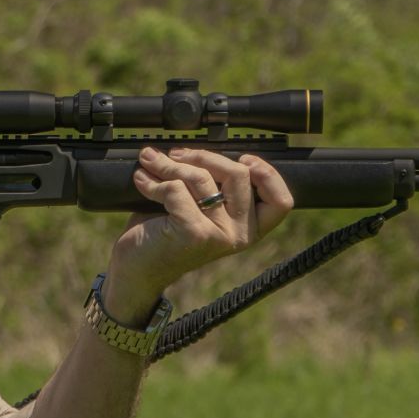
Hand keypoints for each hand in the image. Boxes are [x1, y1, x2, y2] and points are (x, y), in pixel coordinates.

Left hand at [102, 148, 294, 319]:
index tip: (244, 159)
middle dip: (201, 156)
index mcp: (250, 228)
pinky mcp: (196, 234)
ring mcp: (220, 235)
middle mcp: (241, 235)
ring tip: (150, 162)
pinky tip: (142, 181)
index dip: (268, 174)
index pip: (281, 201)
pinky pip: (176, 189)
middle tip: (174, 154)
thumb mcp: (198, 207)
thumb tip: (197, 148)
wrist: (137, 270)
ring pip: (201, 178)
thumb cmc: (166, 233)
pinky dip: (154, 182)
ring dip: (168, 165)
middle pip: (238, 174)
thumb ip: (212, 185)